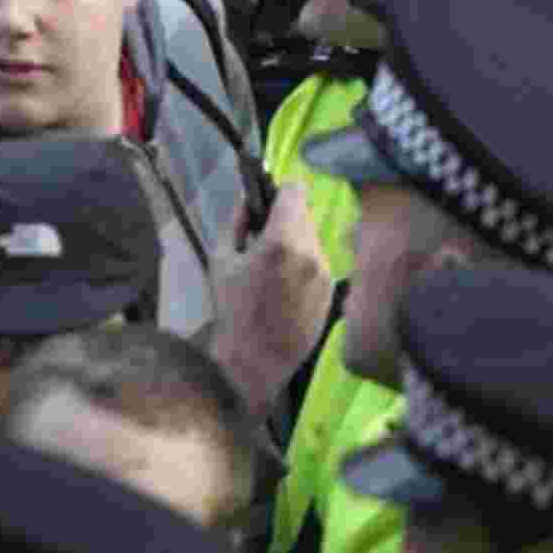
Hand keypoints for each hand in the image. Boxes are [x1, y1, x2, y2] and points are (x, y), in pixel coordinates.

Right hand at [210, 182, 333, 418]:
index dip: (281, 191)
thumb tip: (247, 201)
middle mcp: (310, 251)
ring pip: (313, 238)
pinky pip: (319, 263)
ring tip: (276, 267)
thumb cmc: (232, 311)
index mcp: (281, 240)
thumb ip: (235, 223)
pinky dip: (305, 265)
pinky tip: (287, 287)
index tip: (271, 201)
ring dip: (297, 242)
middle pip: (305, 214)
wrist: (256, 362)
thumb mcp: (221, 261)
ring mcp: (325, 272)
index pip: (296, 191)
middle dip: (287, 219)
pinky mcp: (331, 290)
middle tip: (266, 237)